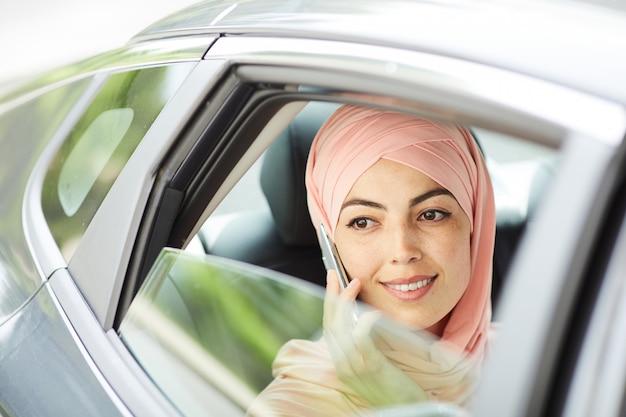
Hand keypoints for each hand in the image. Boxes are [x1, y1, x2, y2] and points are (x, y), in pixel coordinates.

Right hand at [323, 271, 428, 407]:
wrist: (410, 409)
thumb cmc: (396, 387)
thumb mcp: (373, 365)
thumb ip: (364, 347)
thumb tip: (363, 320)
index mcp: (342, 364)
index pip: (328, 329)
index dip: (328, 306)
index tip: (332, 285)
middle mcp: (343, 365)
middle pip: (329, 324)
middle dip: (330, 296)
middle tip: (334, 275)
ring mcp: (354, 366)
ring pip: (340, 326)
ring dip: (345, 301)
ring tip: (354, 284)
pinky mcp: (370, 365)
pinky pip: (361, 335)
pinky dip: (366, 319)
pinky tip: (375, 312)